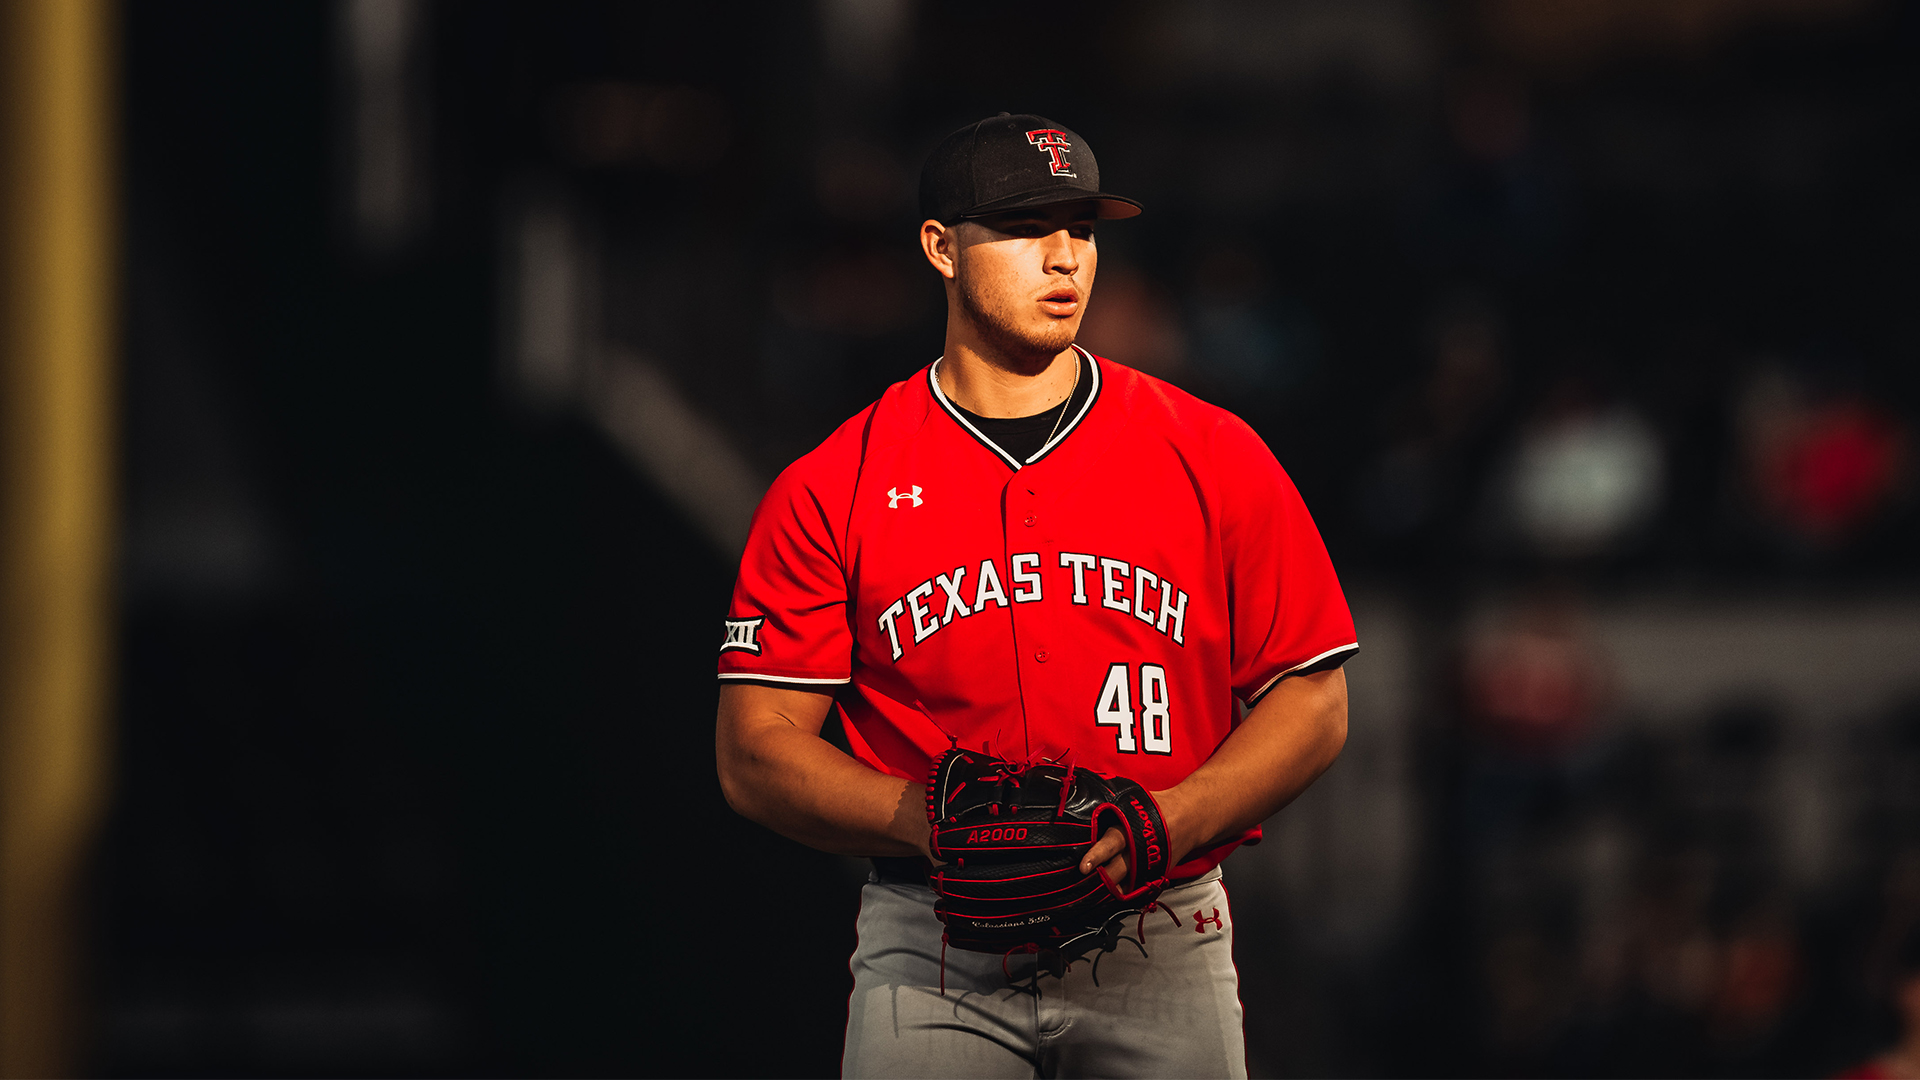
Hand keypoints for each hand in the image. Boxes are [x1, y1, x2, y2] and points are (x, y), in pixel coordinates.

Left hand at [1077, 786, 1198, 884]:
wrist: (1189, 818)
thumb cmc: (1155, 807)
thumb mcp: (1130, 800)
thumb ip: (1108, 804)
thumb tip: (1080, 799)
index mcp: (1130, 830)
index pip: (1111, 843)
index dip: (1096, 856)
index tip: (1083, 867)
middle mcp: (1138, 853)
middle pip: (1116, 872)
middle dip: (1098, 880)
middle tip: (1081, 887)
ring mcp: (1147, 868)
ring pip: (1124, 886)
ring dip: (1107, 890)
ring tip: (1089, 896)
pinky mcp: (1153, 877)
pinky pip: (1134, 890)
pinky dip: (1120, 892)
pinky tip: (1105, 896)